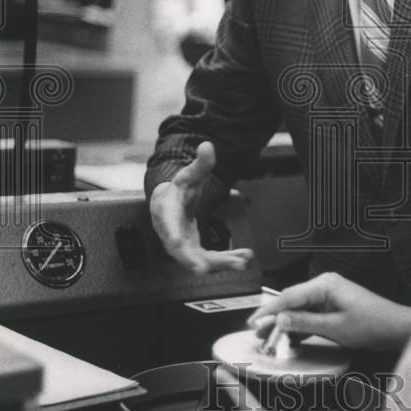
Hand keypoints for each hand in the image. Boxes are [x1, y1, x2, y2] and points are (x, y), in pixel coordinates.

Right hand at [150, 141, 252, 273]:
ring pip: (200, 260)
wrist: (168, 203)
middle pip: (185, 252)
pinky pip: (209, 260)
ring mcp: (182, 246)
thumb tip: (207, 146)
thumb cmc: (177, 190)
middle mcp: (171, 234)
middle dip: (203, 261)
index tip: (181, 245)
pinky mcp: (192, 252)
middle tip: (224, 264)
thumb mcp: (189, 174)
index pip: (169, 227)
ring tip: (243, 261)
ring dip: (222, 263)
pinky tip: (242, 258)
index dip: (174, 236)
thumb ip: (201, 162)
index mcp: (166, 213)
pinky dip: (226, 261)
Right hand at [248, 272, 410, 350]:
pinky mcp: (333, 306)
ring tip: (268, 337)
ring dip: (285, 324)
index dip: (268, 310)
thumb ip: (305, 323)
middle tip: (257, 333)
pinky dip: (300, 326)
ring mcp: (329, 295)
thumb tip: (279, 320)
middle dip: (274, 318)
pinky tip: (290, 338)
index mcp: (324, 285)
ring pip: (299, 309)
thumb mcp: (334, 327)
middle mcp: (324, 285)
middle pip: (291, 301)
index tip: (253, 322)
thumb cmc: (371, 324)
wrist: (396, 328)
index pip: (288, 297)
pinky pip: (310, 315)